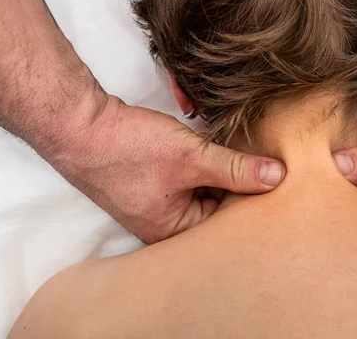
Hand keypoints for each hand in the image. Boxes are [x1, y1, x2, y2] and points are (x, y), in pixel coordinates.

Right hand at [48, 94, 284, 243]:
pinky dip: (202, 161)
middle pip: (216, 205)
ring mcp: (157, 202)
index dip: (252, 199)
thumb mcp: (191, 157)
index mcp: (172, 233)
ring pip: (204, 187)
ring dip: (220, 168)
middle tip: (266, 163)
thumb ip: (236, 168)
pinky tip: (216, 144)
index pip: (227, 223)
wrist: (79, 124)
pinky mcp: (152, 181)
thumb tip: (277, 178)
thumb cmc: (128, 148)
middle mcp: (164, 224)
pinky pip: (189, 175)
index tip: (277, 181)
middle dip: (237, 183)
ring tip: (244, 150)